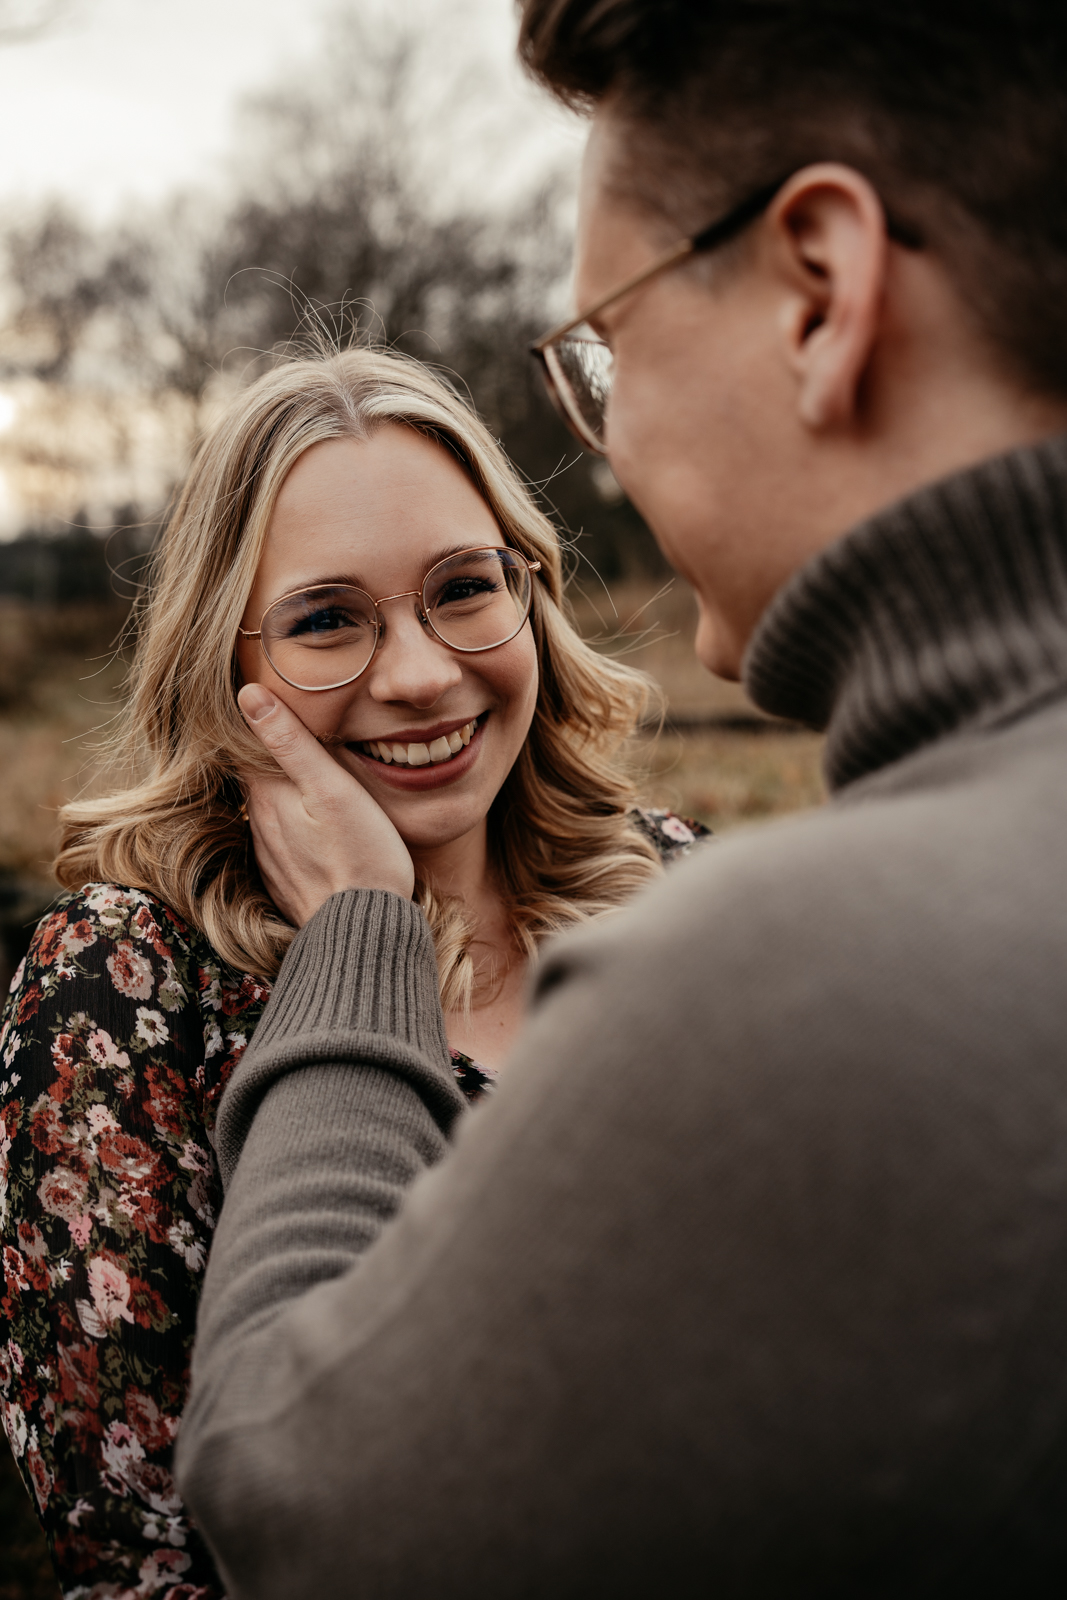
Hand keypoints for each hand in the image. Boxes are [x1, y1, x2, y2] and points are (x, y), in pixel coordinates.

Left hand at [237, 684, 414, 924]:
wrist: (364, 934)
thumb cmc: (359, 856)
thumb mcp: (331, 789)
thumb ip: (291, 742)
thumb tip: (248, 694)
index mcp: (267, 796)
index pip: (248, 746)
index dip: (263, 724)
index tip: (280, 705)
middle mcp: (259, 826)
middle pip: (260, 779)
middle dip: (277, 760)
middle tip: (305, 737)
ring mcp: (271, 858)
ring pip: (273, 813)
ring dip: (288, 797)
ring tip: (315, 783)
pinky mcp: (286, 882)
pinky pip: (286, 845)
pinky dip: (298, 830)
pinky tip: (321, 830)